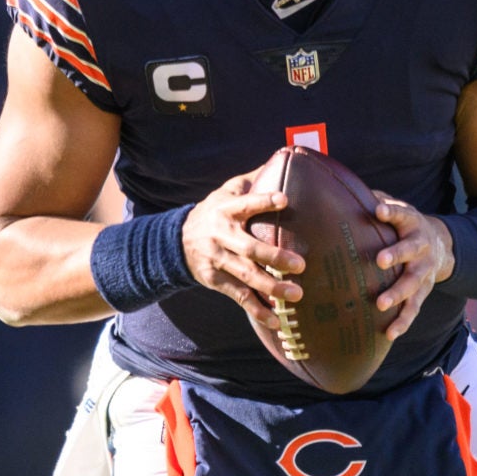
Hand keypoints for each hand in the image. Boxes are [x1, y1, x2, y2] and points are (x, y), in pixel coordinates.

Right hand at [182, 171, 302, 315]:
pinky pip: (238, 297)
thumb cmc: (214, 212)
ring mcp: (217, 261)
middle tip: (301, 264)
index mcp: (226, 210)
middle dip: (274, 256)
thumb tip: (284, 155)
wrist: (175, 242)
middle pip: (249, 248)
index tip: (284, 199)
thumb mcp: (225, 192)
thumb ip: (252, 180)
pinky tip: (276, 320)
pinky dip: (257, 309)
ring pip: (246, 276)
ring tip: (297, 294)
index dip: (264, 201)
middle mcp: (221, 236)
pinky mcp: (215, 281)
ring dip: (272, 287)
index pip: (246, 203)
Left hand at [372, 196, 453, 340]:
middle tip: (379, 261)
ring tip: (381, 304)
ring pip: (413, 284)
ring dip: (397, 294)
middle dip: (396, 256)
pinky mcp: (423, 292)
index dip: (392, 212)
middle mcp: (421, 248)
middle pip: (410, 251)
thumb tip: (346, 189)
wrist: (441, 246)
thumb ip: (378, 201)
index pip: (403, 215)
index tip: (379, 211)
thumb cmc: (406, 226)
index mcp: (412, 224)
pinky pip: (414, 309)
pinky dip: (403, 322)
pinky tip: (389, 333)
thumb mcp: (398, 209)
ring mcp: (424, 272)